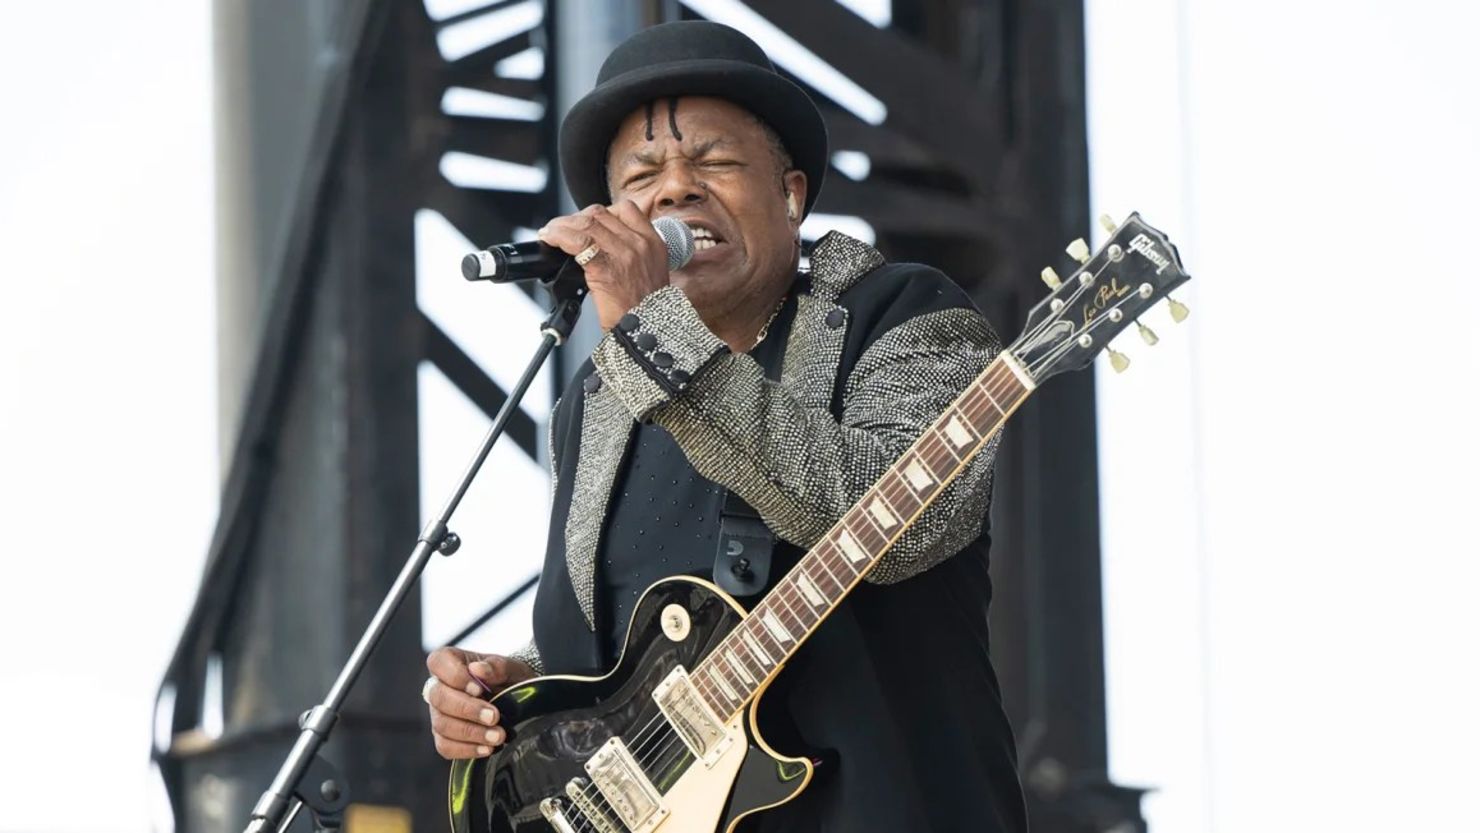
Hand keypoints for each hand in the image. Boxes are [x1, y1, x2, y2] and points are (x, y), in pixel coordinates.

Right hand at [424, 647, 535, 758]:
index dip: (455, 676)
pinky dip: (467, 750)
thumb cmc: (511, 679)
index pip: (438, 662)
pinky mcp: (445, 736)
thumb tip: (478, 669)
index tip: (479, 688)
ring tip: (498, 736)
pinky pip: (446, 747)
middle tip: (494, 717)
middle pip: (438, 698)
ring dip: (471, 733)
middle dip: (467, 710)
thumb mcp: (512, 668)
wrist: (520, 701)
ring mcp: (439, 713)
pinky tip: (487, 749)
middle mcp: (439, 687)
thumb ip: (497, 666)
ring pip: (442, 725)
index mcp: (451, 662)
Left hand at [538, 201, 671, 329]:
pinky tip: (550, 239)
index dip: (600, 211)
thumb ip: (632, 252)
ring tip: (551, 232)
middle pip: (600, 213)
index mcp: (653, 242)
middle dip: (576, 217)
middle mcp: (640, 244)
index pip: (626, 209)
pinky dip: (558, 236)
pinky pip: (576, 241)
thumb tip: (601, 243)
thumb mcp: (649, 272)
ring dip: (562, 224)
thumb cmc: (643, 308)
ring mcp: (623, 254)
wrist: (645, 331)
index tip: (586, 220)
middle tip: (562, 228)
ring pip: (586, 223)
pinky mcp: (605, 268)